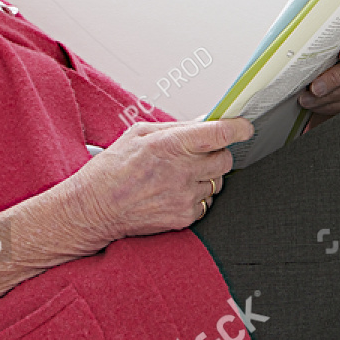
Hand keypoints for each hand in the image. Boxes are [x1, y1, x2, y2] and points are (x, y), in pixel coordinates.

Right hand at [61, 118, 250, 247]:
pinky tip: (174, 193)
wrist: (94, 209)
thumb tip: (205, 122)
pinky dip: (196, 197)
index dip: (239, 128)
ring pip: (217, 183)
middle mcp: (181, 171)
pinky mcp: (184, 217)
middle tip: (200, 155)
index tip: (245, 128)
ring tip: (178, 177)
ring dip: (205, 177)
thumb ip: (176, 128)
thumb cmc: (112, 170)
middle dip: (218, 154)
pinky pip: (206, 203)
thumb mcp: (139, 134)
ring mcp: (184, 196)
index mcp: (170, 145)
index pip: (220, 133)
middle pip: (226, 159)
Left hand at [298, 22, 339, 115]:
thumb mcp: (331, 44)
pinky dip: (334, 105)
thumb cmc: (333, 54)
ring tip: (310, 98)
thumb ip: (327, 42)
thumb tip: (304, 48)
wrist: (335, 75)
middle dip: (337, 77)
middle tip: (315, 86)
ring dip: (331, 95)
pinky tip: (318, 105)